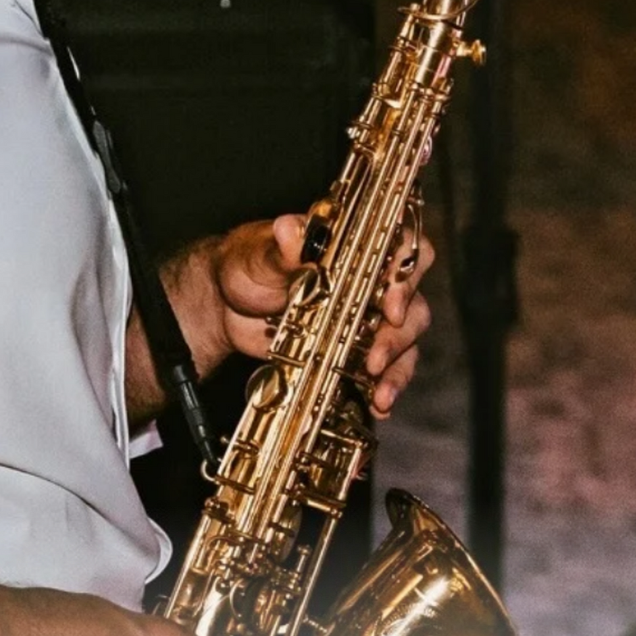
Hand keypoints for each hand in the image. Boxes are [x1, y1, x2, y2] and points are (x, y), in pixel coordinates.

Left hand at [137, 215, 436, 417]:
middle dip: (399, 332)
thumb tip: (289, 230)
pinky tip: (378, 404)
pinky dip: (387, 386)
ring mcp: (367, 315)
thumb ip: (280, 248)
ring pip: (406, 336)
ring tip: (379, 392)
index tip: (390, 304)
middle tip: (375, 357)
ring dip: (397, 364)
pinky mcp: (358, 348)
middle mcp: (371, 277)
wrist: (224, 309)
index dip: (406, 275)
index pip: (402, 248)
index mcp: (355, 245)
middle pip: (412, 298)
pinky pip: (388, 367)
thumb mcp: (258, 254)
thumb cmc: (246, 266)